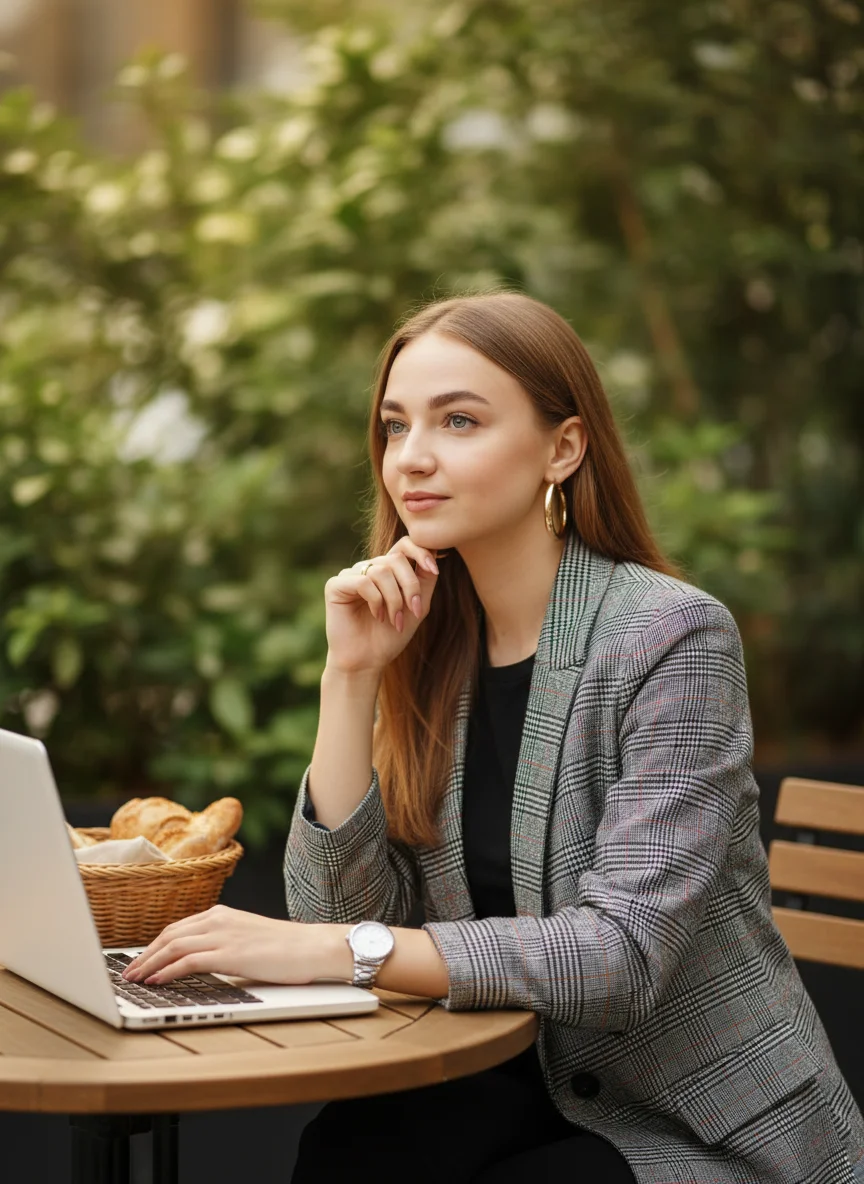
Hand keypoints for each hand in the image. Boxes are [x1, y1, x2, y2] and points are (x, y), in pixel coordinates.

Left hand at [120, 905, 349, 984]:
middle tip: (128, 973)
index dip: (154, 945)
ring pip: (173, 946)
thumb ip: (223, 945)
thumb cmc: (286, 948)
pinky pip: (188, 960)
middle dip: (144, 955)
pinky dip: (168, 970)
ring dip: (149, 964)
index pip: (177, 928)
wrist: (312, 947)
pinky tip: (156, 981)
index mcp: (222, 914)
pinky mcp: (230, 952)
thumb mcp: (248, 940)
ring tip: (135, 979)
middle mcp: (218, 919)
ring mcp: (223, 934)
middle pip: (168, 934)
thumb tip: (200, 965)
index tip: (140, 961)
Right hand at [323, 536, 439, 674]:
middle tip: (415, 611)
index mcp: (387, 571)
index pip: (404, 545)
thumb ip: (425, 580)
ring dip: (394, 599)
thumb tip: (435, 551)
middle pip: (396, 559)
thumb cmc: (390, 637)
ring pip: (381, 571)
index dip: (420, 552)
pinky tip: (377, 616)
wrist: (367, 661)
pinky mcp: (335, 585)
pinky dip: (376, 601)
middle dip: (410, 585)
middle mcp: (368, 569)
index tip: (434, 569)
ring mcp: (350, 575)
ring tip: (394, 619)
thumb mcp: (416, 607)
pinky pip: (363, 582)